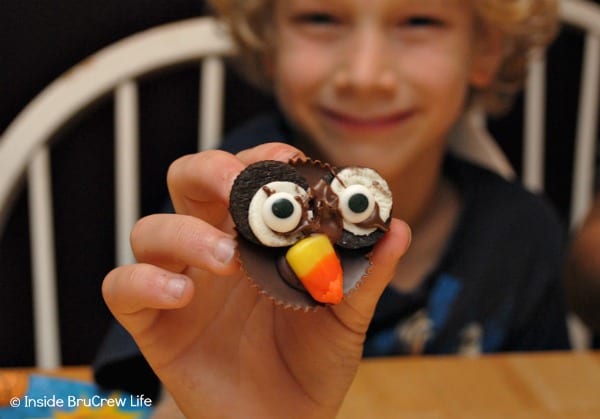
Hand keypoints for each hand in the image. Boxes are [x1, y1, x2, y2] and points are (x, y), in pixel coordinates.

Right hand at [102, 143, 410, 417]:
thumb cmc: (313, 359)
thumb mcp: (346, 314)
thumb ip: (366, 273)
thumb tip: (396, 227)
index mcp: (256, 235)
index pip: (245, 173)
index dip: (262, 158)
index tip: (288, 161)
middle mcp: (213, 247)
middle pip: (186, 181)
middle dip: (209, 172)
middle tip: (237, 188)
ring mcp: (180, 282)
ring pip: (150, 230)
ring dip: (183, 234)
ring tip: (226, 259)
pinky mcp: (154, 323)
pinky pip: (123, 289)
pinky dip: (144, 282)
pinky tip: (182, 295)